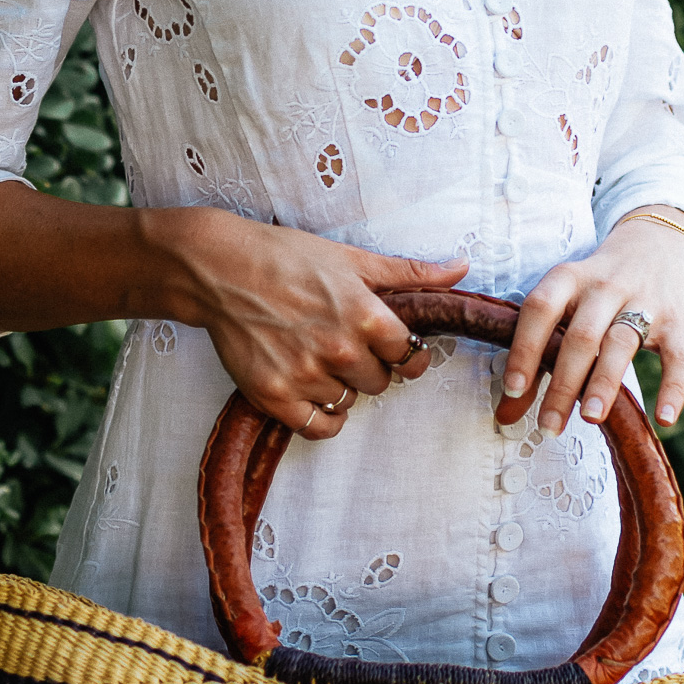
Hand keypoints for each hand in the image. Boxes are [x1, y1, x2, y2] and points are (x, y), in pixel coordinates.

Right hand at [155, 207, 467, 440]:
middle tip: (344, 341)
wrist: (221, 269)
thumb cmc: (288, 256)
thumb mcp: (352, 258)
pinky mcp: (273, 396)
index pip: (410, 355)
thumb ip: (410, 272)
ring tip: (318, 354)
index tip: (392, 344)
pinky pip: (319, 427)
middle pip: (381, 382)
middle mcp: (339, 349)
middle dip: (369, 365)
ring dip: (341, 385)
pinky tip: (311, 388)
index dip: (403, 349)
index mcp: (365, 314)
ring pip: (350, 402)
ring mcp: (306, 376)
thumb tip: (461, 269)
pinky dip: (321, 414)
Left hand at [494, 207, 683, 434]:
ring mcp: (643, 302)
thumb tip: (505, 414)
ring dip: (604, 382)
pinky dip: (672, 388)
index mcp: (569, 277)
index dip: (524, 348)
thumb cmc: (596, 287)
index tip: (512, 390)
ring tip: (590, 418)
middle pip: (580, 336)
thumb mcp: (566, 301)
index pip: (540, 309)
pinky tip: (664, 419)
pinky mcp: (676, 321)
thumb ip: (539, 353)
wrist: (658, 243)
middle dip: (563, 384)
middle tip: (548, 427)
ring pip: (621, 344)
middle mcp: (604, 286)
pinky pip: (677, 357)